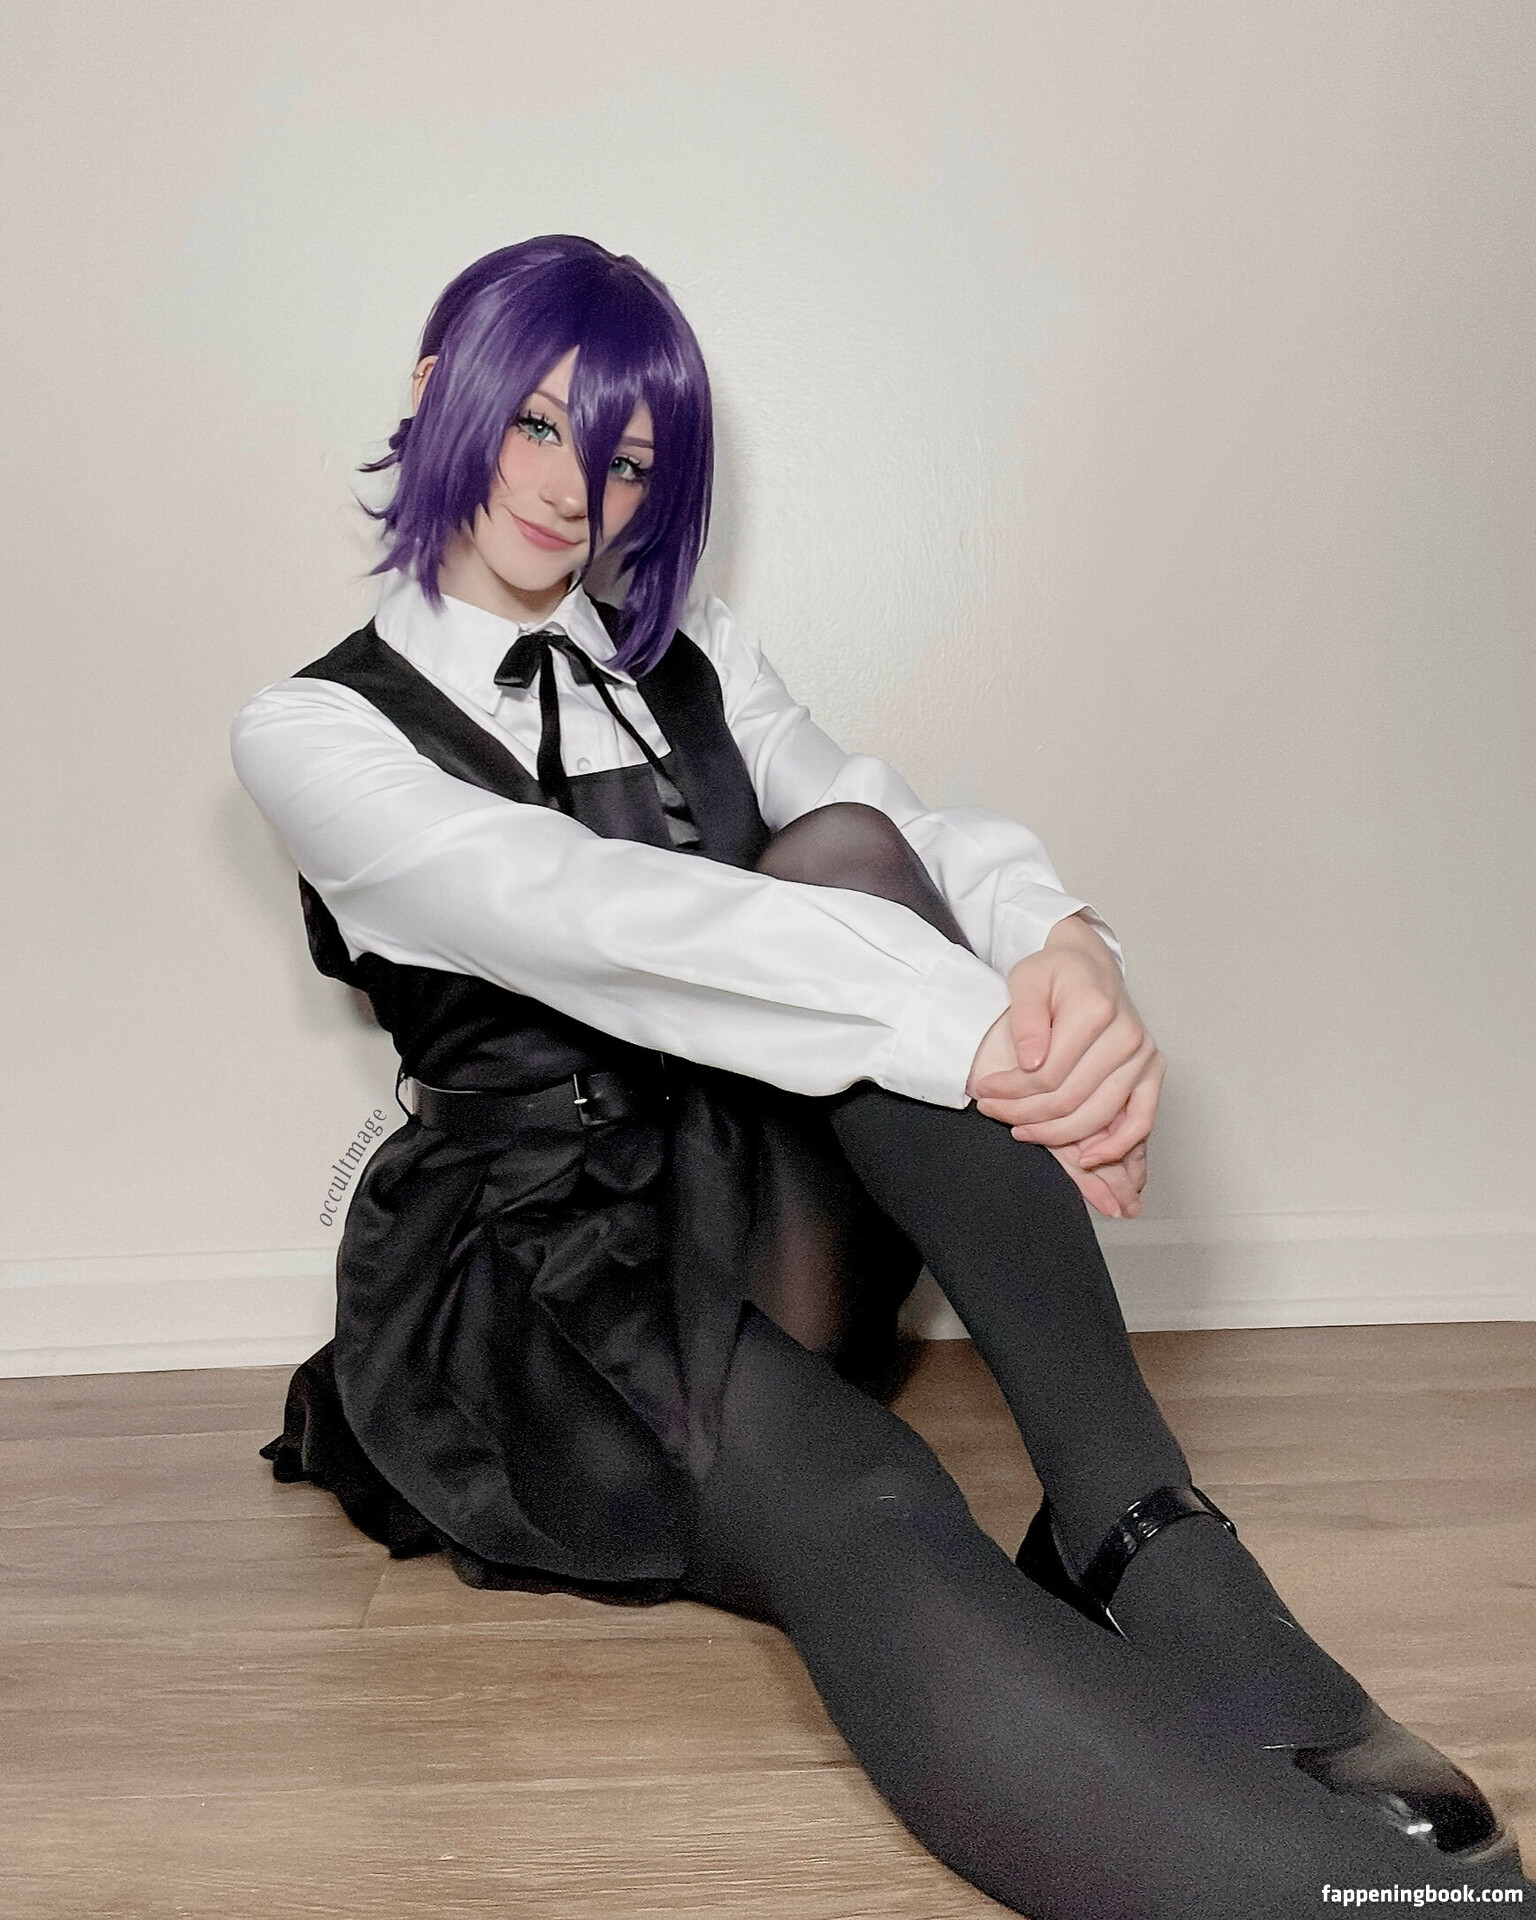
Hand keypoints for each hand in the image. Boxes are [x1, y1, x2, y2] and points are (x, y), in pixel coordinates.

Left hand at [965, 913, 1164, 1215]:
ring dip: (1056, 1135)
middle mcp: (1127, 1035)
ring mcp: (1144, 1056)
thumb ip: (1025, 1018)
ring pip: (1098, 1117)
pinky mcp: (1152, 1072)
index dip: (1011, 1091)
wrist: (1090, 966)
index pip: (1047, 1073)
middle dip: (1025, 1114)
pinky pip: (1141, 1121)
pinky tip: (1085, 1158)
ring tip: (1023, 1131)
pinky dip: (1115, 1146)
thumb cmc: (1057, 973)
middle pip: (1070, 1099)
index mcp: (1095, 1010)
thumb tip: (1030, 1060)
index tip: (986, 1092)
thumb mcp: (1026, 980)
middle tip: (994, 1112)